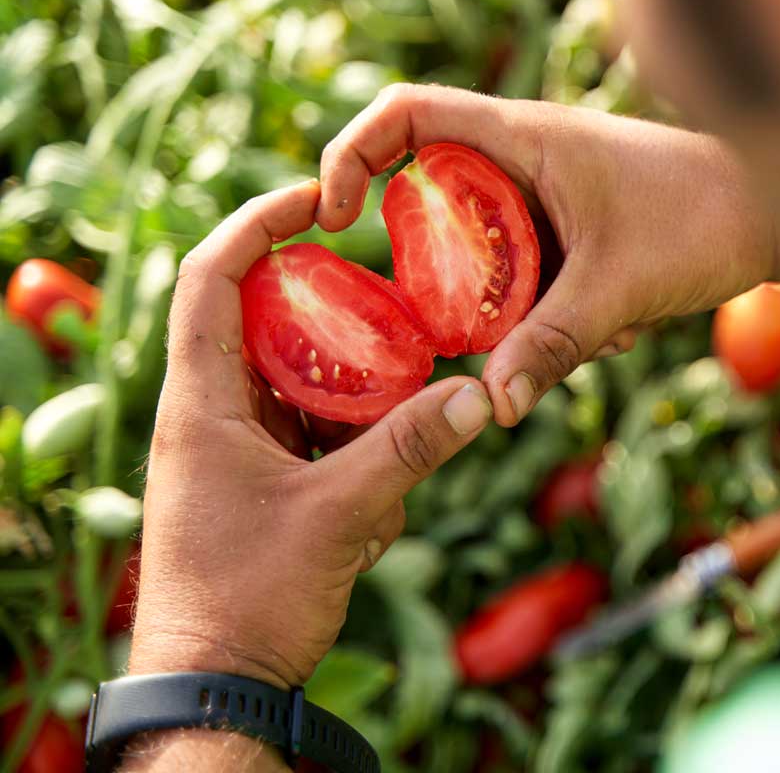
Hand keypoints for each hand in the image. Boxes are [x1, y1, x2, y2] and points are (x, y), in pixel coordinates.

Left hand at [129, 180, 493, 690]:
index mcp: (201, 400)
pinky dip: (357, 448)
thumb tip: (479, 395)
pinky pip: (318, 435)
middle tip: (400, 304)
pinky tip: (383, 493)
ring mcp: (240, 448)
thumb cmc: (248, 595)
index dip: (257, 223)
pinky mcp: (266, 482)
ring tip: (402, 412)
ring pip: (303, 383)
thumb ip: (409, 450)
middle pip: (270, 322)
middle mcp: (213, 411)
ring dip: (356, 394)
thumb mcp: (339, 516)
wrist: (216, 680)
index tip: (317, 197)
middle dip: (336, 315)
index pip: (211, 277)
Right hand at [317, 84, 778, 426]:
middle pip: (430, 193)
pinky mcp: (572, 231)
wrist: (779, 215)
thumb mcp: (618, 288)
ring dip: (512, 304)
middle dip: (436, 267)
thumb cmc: (706, 218)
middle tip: (445, 322)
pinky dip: (554, 311)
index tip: (332, 217)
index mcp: (520, 136)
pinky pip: (529, 273)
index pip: (405, 114)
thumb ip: (551, 345)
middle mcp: (524, 157)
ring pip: (484, 248)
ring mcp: (548, 196)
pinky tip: (621, 329)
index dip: (350, 152)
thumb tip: (491, 409)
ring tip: (587, 326)